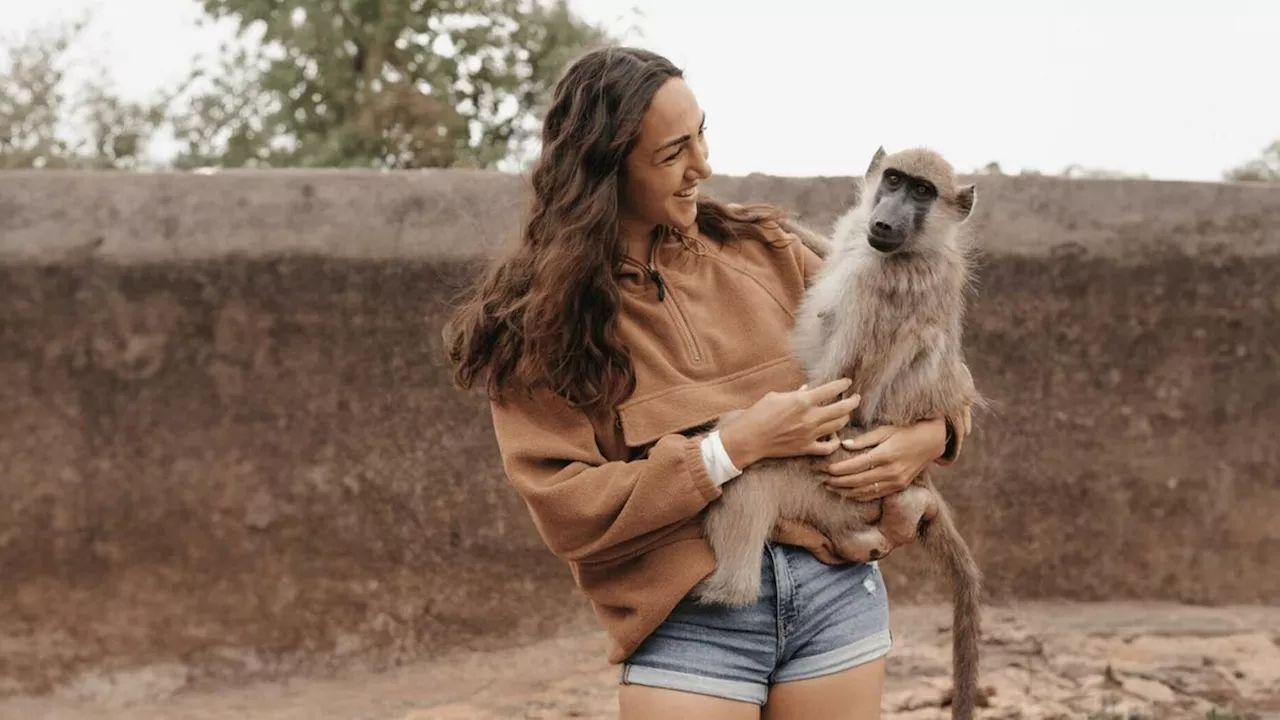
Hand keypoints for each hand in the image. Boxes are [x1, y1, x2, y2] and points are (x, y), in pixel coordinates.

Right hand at [718, 378, 860, 468]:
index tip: (847, 382)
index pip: (831, 390)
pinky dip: (835, 442)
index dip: (843, 385)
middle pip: (842, 409)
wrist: (749, 438)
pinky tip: (835, 436)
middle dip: (853, 401)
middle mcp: (810, 417)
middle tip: (855, 398)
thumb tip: (807, 390)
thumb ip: (795, 393)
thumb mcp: (775, 397)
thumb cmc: (758, 414)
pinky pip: (828, 447)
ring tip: (845, 414)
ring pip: (839, 425)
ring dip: (844, 418)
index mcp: (802, 401)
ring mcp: (810, 434)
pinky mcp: (806, 448)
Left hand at [821, 417, 947, 500]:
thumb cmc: (905, 431)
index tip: (826, 468)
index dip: (840, 469)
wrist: (931, 442)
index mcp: (886, 454)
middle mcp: (891, 471)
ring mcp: (895, 481)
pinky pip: (875, 494)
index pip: (857, 465)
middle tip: (822, 478)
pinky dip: (859, 496)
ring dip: (845, 491)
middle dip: (838, 481)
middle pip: (858, 480)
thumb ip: (865, 439)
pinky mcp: (898, 487)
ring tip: (830, 486)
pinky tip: (847, 493)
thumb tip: (844, 445)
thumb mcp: (885, 429)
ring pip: (865, 491)